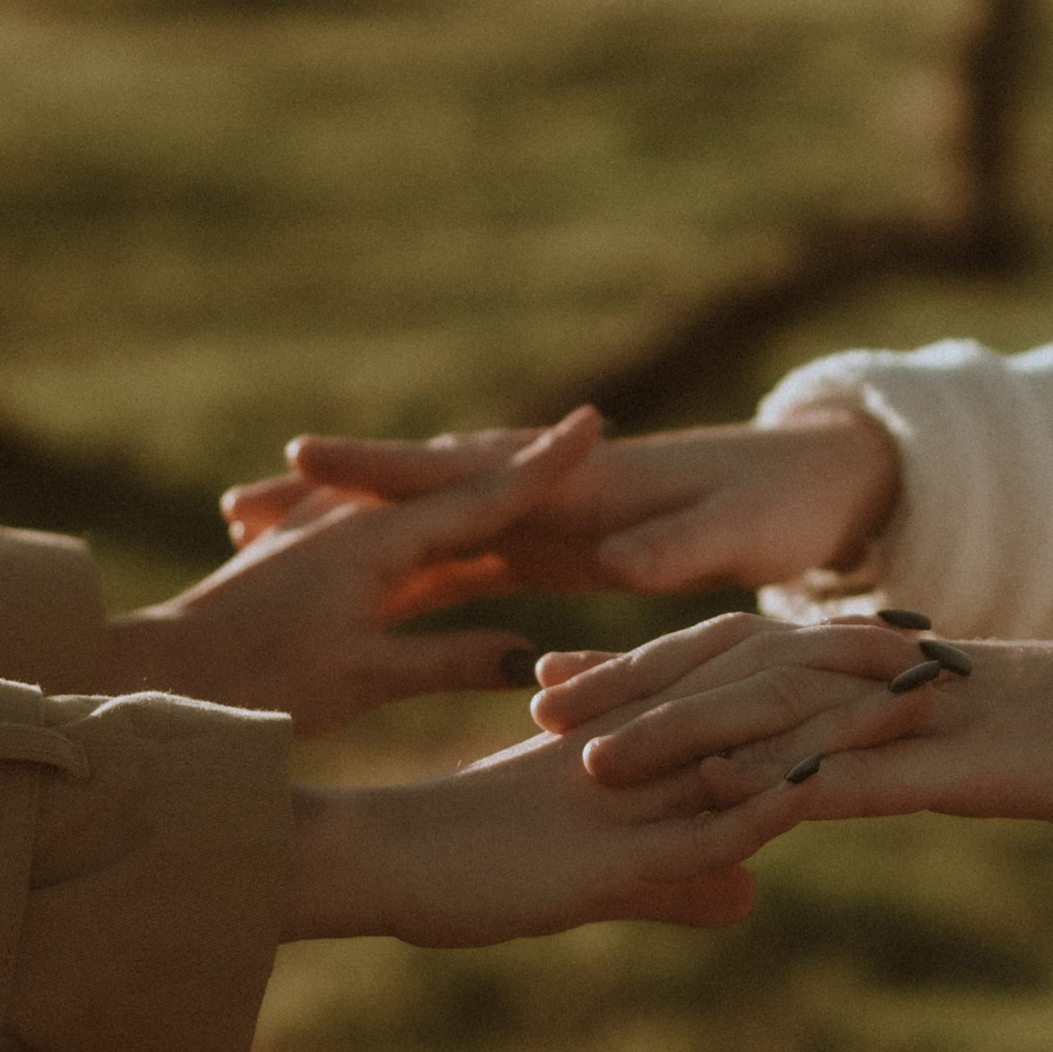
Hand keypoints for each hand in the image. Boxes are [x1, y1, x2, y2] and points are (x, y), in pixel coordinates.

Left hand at [103, 413, 604, 734]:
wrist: (155, 675)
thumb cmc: (259, 682)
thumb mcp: (365, 679)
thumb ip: (453, 662)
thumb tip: (532, 657)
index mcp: (381, 542)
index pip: (489, 496)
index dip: (547, 464)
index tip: (597, 423)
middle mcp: (352, 520)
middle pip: (454, 488)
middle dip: (517, 468)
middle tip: (579, 440)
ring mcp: (318, 530)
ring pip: (408, 501)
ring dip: (461, 489)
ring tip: (510, 471)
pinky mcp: (290, 553)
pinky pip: (367, 522)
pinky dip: (404, 516)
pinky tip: (397, 518)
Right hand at [222, 406, 899, 598]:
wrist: (817, 487)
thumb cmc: (785, 506)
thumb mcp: (737, 535)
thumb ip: (680, 551)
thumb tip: (622, 566)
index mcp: (584, 490)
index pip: (464, 471)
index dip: (382, 463)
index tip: (303, 453)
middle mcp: (551, 496)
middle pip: (421, 489)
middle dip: (330, 494)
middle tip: (236, 506)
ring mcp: (547, 520)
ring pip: (426, 521)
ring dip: (347, 528)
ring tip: (251, 541)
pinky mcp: (557, 548)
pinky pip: (458, 556)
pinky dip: (398, 568)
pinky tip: (349, 598)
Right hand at [278, 614, 922, 939]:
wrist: (369, 861)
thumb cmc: (467, 866)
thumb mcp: (592, 881)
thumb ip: (673, 885)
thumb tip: (745, 903)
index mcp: (635, 738)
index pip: (745, 687)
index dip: (824, 663)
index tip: (901, 640)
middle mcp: (638, 749)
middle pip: (764, 694)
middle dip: (854, 668)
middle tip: (942, 640)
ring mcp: (622, 795)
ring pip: (746, 750)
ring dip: (836, 723)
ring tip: (921, 695)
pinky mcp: (600, 856)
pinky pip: (695, 832)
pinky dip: (760, 807)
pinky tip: (823, 788)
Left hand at [550, 623, 1052, 831]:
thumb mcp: (968, 748)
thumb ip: (890, 755)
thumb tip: (817, 780)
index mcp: (882, 666)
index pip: (738, 653)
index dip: (642, 666)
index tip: (550, 679)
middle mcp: (890, 676)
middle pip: (735, 670)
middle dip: (628, 687)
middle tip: (529, 701)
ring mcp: (928, 715)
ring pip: (782, 715)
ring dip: (680, 737)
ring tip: (589, 762)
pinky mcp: (972, 761)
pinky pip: (868, 772)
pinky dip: (791, 784)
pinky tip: (726, 804)